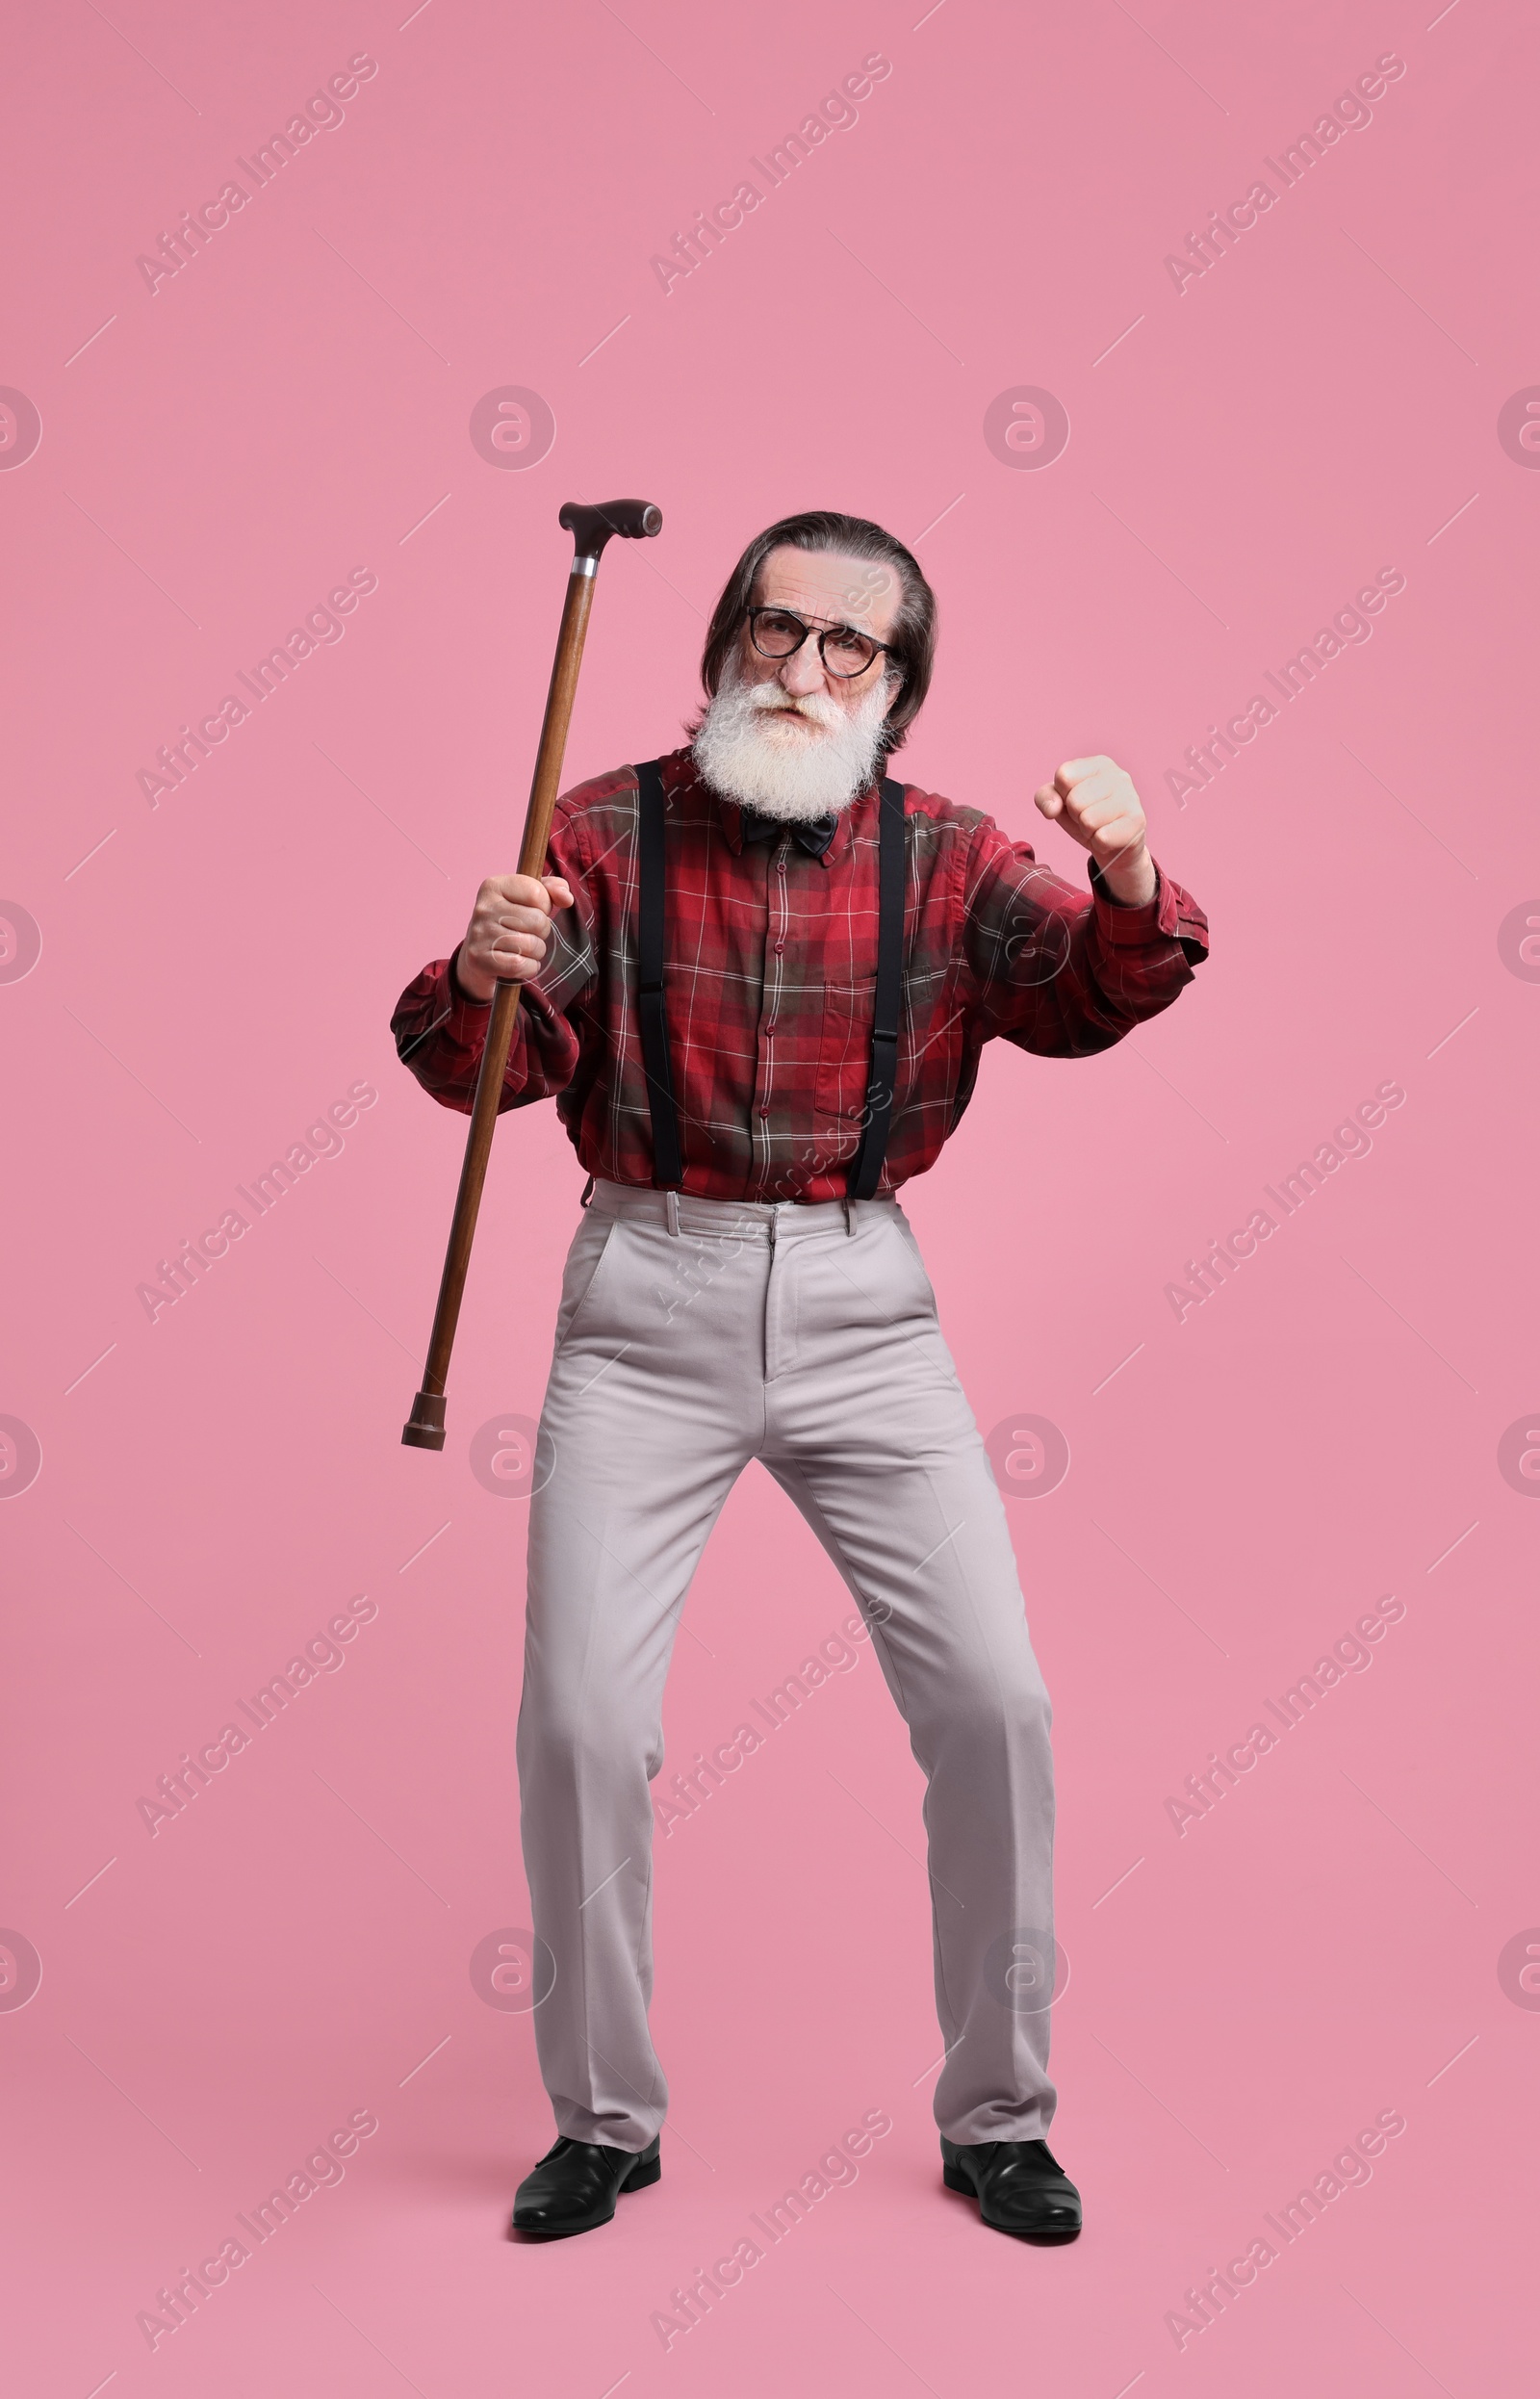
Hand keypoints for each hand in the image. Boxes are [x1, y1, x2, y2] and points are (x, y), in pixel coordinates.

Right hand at [455, 872, 573, 1001]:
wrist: (480, 956)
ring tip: (523, 948)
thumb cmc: (510, 923)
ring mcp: (479, 934)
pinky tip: (519, 962)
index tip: (532, 911)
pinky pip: (520, 965)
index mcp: (494, 886)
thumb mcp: (529, 899)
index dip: (544, 906)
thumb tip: (566, 898)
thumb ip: (552, 889)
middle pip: (538, 921)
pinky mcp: (479, 960)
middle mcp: (483, 908)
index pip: (538, 894)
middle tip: (528, 933)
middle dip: (542, 931)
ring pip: (531, 945)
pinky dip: (528, 968)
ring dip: (536, 951)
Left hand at [1034, 756, 1155, 905]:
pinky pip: (1102, 838)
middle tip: (1089, 818)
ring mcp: (1131, 797)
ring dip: (1088, 831)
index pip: (1063, 776)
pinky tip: (1110, 838)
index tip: (1076, 802)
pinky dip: (1099, 844)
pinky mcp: (1138, 821)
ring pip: (1088, 820)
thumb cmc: (1086, 818)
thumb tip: (1053, 808)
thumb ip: (1045, 798)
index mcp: (1099, 764)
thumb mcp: (1059, 805)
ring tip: (1100, 827)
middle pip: (1075, 800)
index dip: (1063, 796)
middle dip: (1076, 817)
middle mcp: (1118, 775)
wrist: (1115, 848)